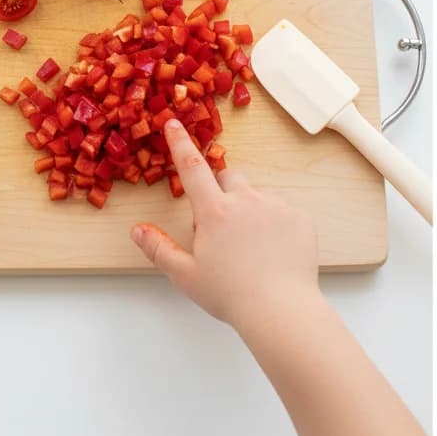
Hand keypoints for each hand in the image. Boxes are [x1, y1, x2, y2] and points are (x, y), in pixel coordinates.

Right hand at [130, 120, 319, 329]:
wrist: (283, 311)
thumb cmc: (232, 295)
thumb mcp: (186, 275)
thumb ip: (159, 249)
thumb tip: (137, 230)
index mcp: (214, 211)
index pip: (192, 167)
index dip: (180, 143)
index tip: (174, 124)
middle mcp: (245, 200)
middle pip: (228, 177)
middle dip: (222, 190)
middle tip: (222, 222)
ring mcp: (276, 207)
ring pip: (256, 195)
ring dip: (250, 209)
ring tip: (252, 245)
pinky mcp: (299, 218)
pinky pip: (282, 210)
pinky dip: (275, 223)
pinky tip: (273, 250)